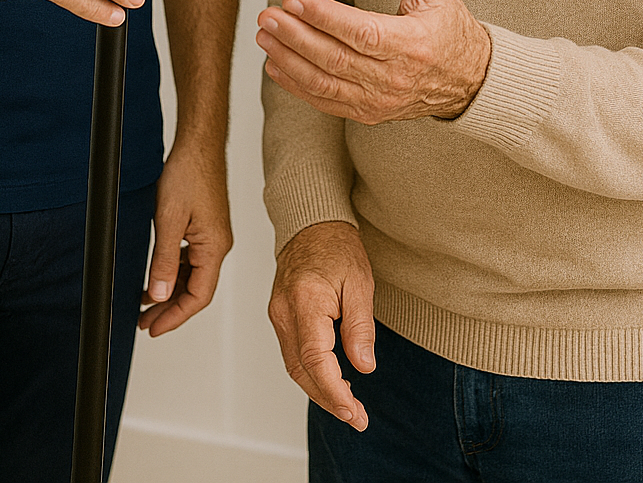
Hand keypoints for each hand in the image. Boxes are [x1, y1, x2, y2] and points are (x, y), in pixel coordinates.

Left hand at [138, 139, 232, 335]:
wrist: (197, 144)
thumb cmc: (189, 173)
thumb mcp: (169, 220)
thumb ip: (164, 260)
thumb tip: (158, 294)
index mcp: (215, 248)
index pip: (199, 297)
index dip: (175, 317)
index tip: (154, 328)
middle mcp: (217, 245)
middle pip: (195, 290)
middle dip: (169, 308)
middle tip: (144, 321)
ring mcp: (211, 236)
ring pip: (191, 275)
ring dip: (169, 290)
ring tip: (144, 303)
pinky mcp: (203, 226)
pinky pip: (189, 259)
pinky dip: (172, 271)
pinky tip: (155, 274)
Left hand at [257, 0, 490, 121]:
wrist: (470, 81)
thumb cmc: (450, 28)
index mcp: (412, 43)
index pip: (361, 32)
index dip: (324, 17)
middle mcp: (394, 77)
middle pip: (335, 58)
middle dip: (296, 36)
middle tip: (267, 15)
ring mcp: (380, 100)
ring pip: (325, 83)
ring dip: (289, 61)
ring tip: (264, 37)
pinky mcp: (369, 113)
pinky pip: (327, 102)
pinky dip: (297, 86)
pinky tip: (275, 64)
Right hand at [269, 221, 374, 429]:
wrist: (311, 224)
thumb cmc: (337, 248)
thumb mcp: (360, 283)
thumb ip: (360, 327)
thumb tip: (364, 366)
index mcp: (305, 301)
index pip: (316, 360)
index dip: (335, 392)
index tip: (355, 412)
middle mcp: (284, 311)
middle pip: (302, 370)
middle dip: (329, 400)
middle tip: (358, 417)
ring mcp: (278, 315)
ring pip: (295, 366)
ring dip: (320, 390)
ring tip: (349, 406)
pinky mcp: (280, 316)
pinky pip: (293, 354)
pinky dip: (312, 373)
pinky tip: (332, 381)